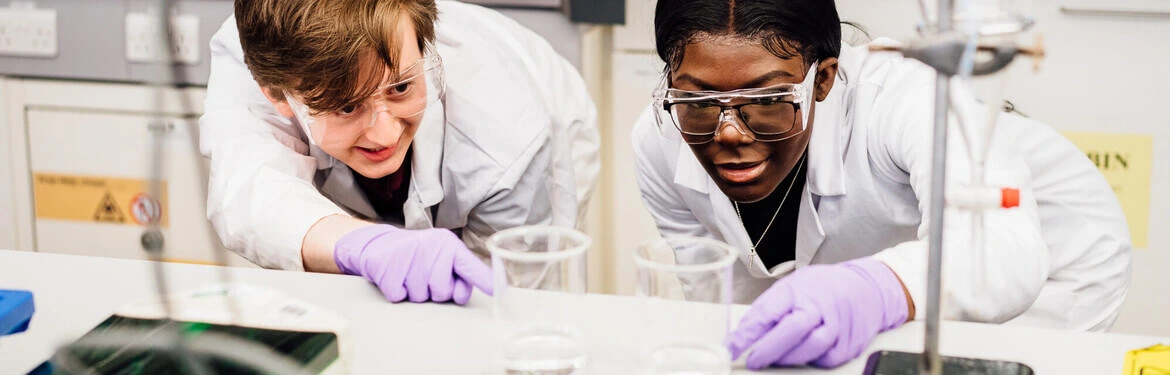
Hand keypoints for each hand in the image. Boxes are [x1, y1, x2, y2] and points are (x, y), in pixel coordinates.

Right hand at [333, 225, 493, 304]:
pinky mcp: (388, 267)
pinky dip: (396, 291)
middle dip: (433, 291)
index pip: (470, 266)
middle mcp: (432, 247)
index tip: (498, 289)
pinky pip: (399, 296)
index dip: (484, 280)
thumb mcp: (441, 258)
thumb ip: (460, 274)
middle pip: (442, 292)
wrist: (379, 244)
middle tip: (423, 275)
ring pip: (420, 297)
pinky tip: (395, 276)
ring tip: (408, 274)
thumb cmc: (417, 255)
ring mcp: (409, 256)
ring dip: (414, 292)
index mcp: (449, 245)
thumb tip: (468, 294)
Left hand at [727, 257, 908, 368]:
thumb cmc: (824, 287)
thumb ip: (770, 308)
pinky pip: (825, 359)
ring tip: (775, 357)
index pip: (767, 311)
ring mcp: (837, 325)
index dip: (746, 334)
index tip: (731, 347)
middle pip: (791, 330)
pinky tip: (803, 354)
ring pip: (810, 348)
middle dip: (767, 350)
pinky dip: (810, 360)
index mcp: (798, 288)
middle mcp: (819, 305)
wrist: (867, 289)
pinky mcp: (848, 344)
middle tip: (752, 360)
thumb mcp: (793, 285)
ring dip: (787, 358)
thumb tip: (744, 333)